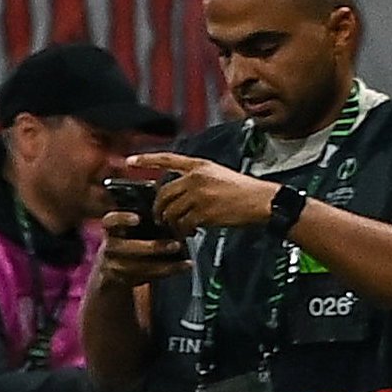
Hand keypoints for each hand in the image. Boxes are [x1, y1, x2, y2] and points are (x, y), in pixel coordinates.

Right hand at [94, 216, 190, 289]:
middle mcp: (110, 247)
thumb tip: (176, 214)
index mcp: (112, 230)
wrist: (112, 273)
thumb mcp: (132, 230)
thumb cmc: (130, 243)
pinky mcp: (123, 280)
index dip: (122, 219)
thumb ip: (146, 223)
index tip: (138, 219)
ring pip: (138, 267)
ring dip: (165, 265)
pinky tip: (185, 267)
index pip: (111, 221)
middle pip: (127, 248)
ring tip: (186, 261)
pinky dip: (168, 272)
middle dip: (153, 247)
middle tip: (176, 245)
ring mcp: (113, 265)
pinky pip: (147, 277)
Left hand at [116, 150, 279, 234]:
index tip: (129, 161)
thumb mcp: (218, 175)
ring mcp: (199, 194)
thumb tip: (175, 196)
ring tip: (180, 228)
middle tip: (160, 219)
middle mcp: (196, 177)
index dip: (146, 160)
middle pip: (163, 194)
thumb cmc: (243, 191)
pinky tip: (190, 232)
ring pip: (170, 212)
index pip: (167, 159)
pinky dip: (183, 231)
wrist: (262, 202)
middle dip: (158, 209)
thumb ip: (196, 180)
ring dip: (171, 223)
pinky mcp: (203, 211)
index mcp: (199, 165)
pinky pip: (182, 224)